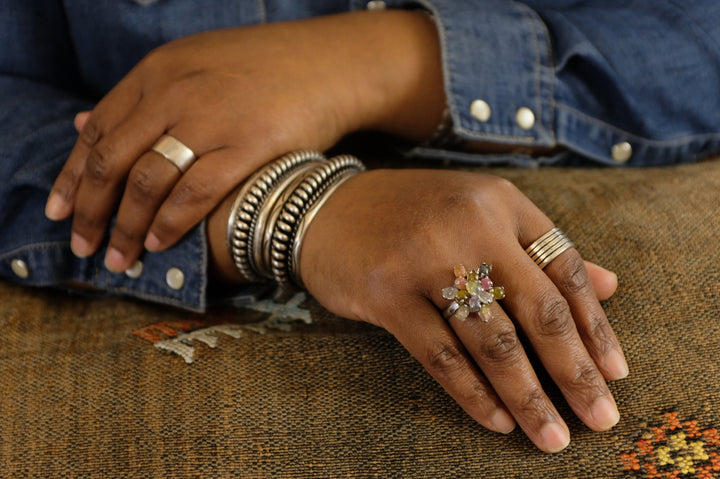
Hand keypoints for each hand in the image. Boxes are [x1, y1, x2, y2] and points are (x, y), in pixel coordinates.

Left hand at [46, 10, 443, 272]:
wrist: (328, 63)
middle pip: (114, 161)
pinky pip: (196, 192)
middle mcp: (175, 93)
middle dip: (92, 212)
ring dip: (127, 227)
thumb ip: (140, 96)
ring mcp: (211, 119)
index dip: (74, 176)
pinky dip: (171, 222)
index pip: (98, 131)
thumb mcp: (192, 63)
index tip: (61, 212)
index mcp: (158, 71)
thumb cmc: (263, 68)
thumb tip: (83, 122)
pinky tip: (160, 243)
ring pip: (148, 182)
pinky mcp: (248, 145)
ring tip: (120, 257)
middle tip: (84, 247)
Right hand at [296, 169, 627, 452]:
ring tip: (551, 435)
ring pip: (491, 339)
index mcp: (502, 202)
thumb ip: (542, 249)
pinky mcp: (385, 291)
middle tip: (599, 419)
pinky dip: (472, 393)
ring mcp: (425, 257)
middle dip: (573, 371)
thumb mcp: (481, 214)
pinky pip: (440, 353)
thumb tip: (612, 286)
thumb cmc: (413, 216)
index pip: (566, 269)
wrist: (329, 208)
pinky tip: (496, 420)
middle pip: (538, 308)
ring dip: (526, 395)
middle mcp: (470, 223)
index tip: (615, 373)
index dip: (596, 325)